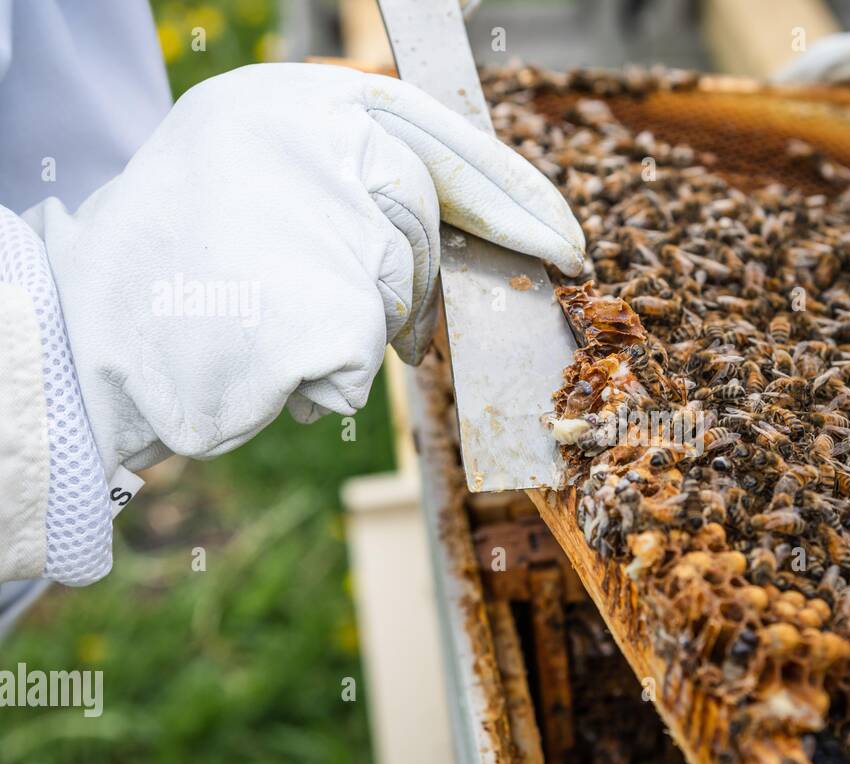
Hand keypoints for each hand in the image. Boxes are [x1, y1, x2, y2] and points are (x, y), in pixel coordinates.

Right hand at [29, 62, 585, 474]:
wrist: (84, 340)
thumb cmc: (176, 268)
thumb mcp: (258, 175)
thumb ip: (353, 176)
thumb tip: (463, 216)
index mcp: (293, 100)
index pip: (437, 133)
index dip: (510, 190)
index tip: (563, 236)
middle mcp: (313, 143)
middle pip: (423, 215)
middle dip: (418, 276)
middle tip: (389, 320)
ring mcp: (325, 222)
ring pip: (402, 285)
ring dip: (363, 324)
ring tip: (277, 325)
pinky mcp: (331, 310)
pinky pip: (370, 352)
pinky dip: (333, 373)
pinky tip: (271, 360)